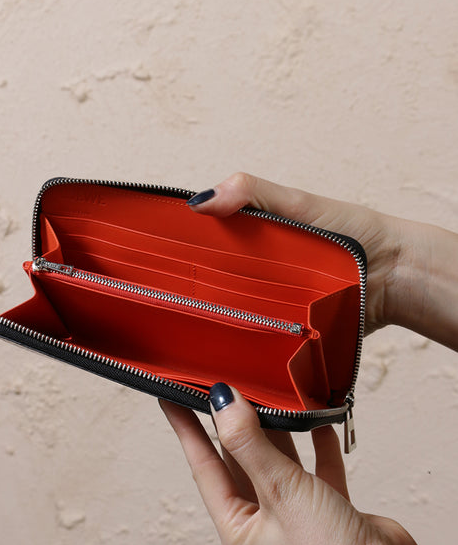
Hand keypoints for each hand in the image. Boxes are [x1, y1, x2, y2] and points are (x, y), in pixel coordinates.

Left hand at [160, 385, 457, 544]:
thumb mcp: (279, 490)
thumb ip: (249, 443)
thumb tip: (223, 403)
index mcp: (238, 530)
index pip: (203, 467)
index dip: (187, 429)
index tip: (171, 397)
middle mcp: (262, 524)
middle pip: (239, 462)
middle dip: (232, 424)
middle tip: (222, 386)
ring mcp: (295, 517)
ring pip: (276, 462)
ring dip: (274, 431)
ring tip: (265, 394)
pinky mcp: (327, 510)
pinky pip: (314, 469)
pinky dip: (314, 446)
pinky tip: (316, 421)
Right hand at [187, 173, 457, 348]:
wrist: (393, 278)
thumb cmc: (353, 234)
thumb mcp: (298, 203)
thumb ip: (251, 194)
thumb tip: (200, 202)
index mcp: (250, 240)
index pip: (200, 246)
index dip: (176, 253)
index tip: (151, 261)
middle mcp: (253, 273)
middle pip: (208, 285)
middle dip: (188, 294)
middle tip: (164, 304)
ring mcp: (266, 305)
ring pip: (226, 318)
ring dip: (212, 325)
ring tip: (185, 333)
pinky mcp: (280, 335)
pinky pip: (252, 343)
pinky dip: (238, 346)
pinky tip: (219, 350)